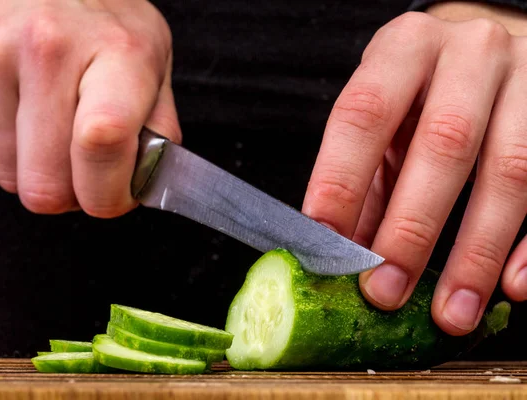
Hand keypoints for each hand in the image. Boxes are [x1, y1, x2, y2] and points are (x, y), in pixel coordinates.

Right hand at [0, 0, 180, 216]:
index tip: (109, 196)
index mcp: (116, 52)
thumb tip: (139, 186)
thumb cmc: (102, 17)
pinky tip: (20, 115)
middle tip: (81, 167)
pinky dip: (1, 151)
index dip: (105, 194)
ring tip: (50, 128)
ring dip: (34, 169)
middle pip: (45, 184)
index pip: (102, 146)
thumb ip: (157, 129)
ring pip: (9, 177)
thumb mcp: (153, 62)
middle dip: (70, 193)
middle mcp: (48, 47)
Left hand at [303, 5, 526, 334]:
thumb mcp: (385, 121)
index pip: (364, 113)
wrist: (484, 51)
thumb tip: (343, 255)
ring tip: (449, 312)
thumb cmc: (422, 94)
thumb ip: (365, 182)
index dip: (341, 179)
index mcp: (404, 49)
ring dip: (476, 251)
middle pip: (444, 143)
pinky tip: (512, 286)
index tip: (326, 241)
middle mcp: (470, 54)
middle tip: (385, 292)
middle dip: (410, 229)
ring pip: (509, 169)